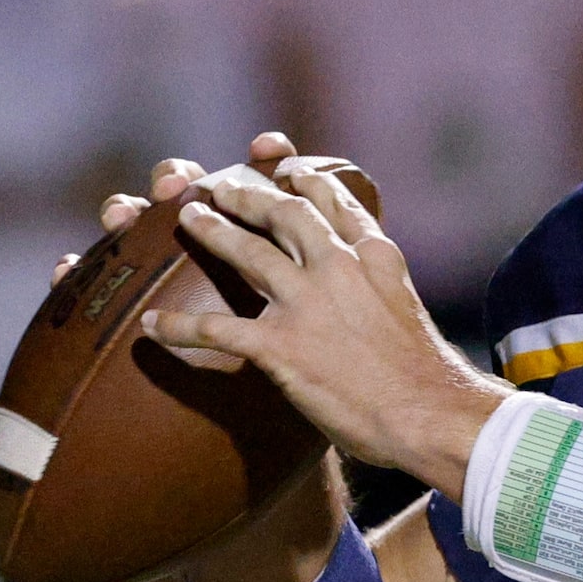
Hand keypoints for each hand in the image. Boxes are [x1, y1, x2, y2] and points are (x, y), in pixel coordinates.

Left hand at [130, 138, 508, 500]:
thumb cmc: (426, 374)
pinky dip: (178, 328)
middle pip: (285, 213)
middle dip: (248, 194)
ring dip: (212, 231)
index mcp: (374, 258)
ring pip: (247, 251)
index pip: (338, 204)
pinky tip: (152, 327)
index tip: (290, 168)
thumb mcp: (409, 309)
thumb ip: (381, 290)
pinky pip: (214, 330)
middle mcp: (339, 268)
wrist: (430, 412)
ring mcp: (307, 303)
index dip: (310, 180)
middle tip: (220, 185)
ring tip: (188, 218)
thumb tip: (371, 297)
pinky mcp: (281, 345)